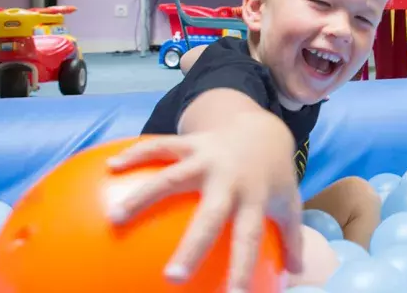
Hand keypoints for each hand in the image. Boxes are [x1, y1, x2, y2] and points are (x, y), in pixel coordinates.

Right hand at [106, 131, 303, 290]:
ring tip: (115, 218)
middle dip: (191, 247)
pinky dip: (135, 155)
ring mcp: (208, 158)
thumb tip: (297, 274)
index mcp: (255, 199)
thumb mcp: (289, 203)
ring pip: (173, 177)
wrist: (264, 128)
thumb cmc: (273, 175)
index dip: (241, 268)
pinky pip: (160, 146)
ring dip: (144, 196)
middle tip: (172, 277)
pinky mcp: (191, 142)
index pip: (249, 239)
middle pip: (209, 216)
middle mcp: (230, 180)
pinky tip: (109, 168)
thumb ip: (292, 237)